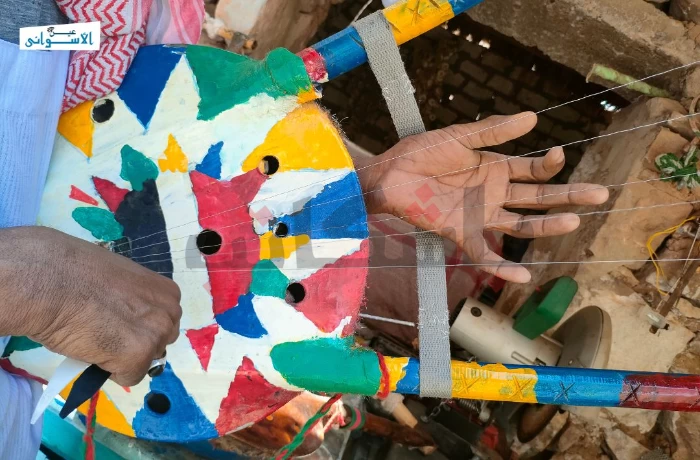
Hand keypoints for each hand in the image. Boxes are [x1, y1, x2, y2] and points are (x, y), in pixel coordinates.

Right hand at [0, 227, 181, 385]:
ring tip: (95, 340)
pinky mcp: (138, 357)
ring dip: (122, 358)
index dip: (137, 327)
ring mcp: (156, 335)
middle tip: (105, 335)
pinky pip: (129, 377)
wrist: (49, 282)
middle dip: (134, 344)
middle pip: (158, 343)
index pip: (162, 322)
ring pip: (145, 361)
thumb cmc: (75, 273)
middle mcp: (169, 313)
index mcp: (167, 293)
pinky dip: (109, 371)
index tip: (117, 323)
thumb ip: (135, 299)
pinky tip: (92, 351)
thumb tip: (128, 314)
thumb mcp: (120, 280)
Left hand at [356, 112, 608, 282]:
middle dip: (568, 196)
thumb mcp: (460, 136)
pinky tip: (526, 274)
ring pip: (521, 225)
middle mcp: (494, 194)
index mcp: (496, 169)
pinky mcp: (460, 233)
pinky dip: (504, 267)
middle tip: (601, 194)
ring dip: (546, 225)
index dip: (550, 164)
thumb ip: (494, 130)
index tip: (560, 154)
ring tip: (573, 222)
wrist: (389, 174)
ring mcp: (480, 216)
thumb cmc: (421, 152)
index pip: (533, 169)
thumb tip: (533, 117)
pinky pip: (485, 255)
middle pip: (538, 198)